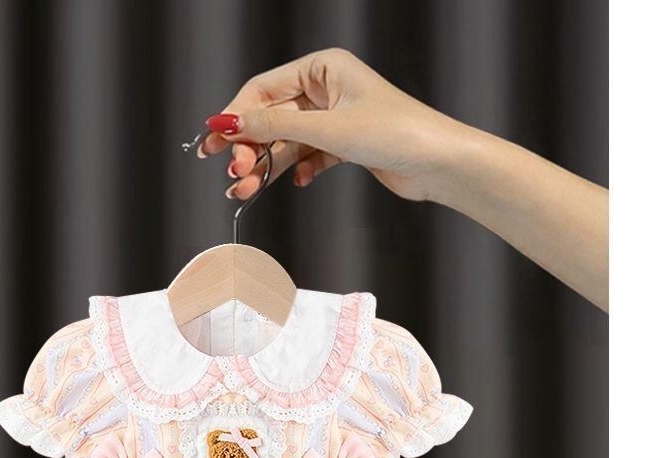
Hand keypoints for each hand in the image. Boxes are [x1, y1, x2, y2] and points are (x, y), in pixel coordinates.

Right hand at [198, 47, 608, 311]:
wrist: (439, 164)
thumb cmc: (396, 134)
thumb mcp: (328, 129)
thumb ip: (275, 126)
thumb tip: (229, 121)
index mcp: (324, 67)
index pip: (263, 89)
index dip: (236, 117)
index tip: (214, 143)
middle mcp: (327, 89)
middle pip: (271, 118)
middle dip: (250, 149)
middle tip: (233, 176)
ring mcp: (335, 118)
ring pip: (286, 142)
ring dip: (267, 168)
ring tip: (247, 192)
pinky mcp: (345, 144)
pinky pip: (306, 156)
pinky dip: (297, 170)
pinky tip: (296, 183)